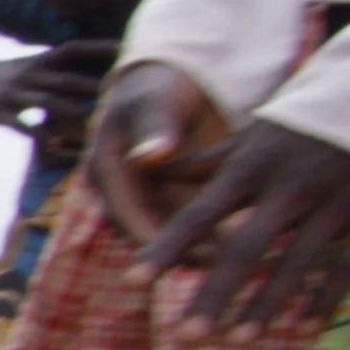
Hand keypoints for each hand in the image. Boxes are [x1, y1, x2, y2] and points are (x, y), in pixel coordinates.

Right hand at [0, 41, 116, 135]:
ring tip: (93, 119)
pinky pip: (19, 124)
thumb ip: (57, 71)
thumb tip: (93, 74)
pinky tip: (53, 142)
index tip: (124, 48)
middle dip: (92, 85)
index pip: (72, 48)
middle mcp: (28, 75)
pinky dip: (37, 133)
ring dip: (70, 110)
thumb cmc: (3, 75)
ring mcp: (12, 94)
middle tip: (120, 91)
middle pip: (65, 78)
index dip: (97, 48)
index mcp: (38, 61)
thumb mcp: (28, 65)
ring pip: (46, 101)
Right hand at [85, 63, 233, 243]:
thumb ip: (154, 125)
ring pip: (165, 238)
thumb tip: (148, 157)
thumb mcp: (156, 101)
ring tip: (241, 259)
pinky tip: (244, 244)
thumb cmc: (161, 87)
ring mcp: (138, 199)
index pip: (127, 216)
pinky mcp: (161, 202)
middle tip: (225, 265)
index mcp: (105, 170)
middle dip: (183, 253)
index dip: (157, 243)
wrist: (166, 84)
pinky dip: (209, 237)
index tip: (196, 256)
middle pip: (146, 235)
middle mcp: (116, 191)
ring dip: (198, 250)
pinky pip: (183, 228)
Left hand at [140, 120, 349, 330]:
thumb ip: (207, 162)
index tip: (132, 284)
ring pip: (297, 262)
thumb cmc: (310, 122)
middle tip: (186, 338)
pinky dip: (325, 299)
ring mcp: (337, 200)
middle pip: (245, 247)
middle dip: (215, 294)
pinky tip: (303, 331)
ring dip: (267, 305)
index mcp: (252, 166)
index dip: (166, 249)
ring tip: (238, 341)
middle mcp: (290, 185)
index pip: (199, 213)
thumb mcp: (258, 133)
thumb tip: (147, 170)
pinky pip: (349, 264)